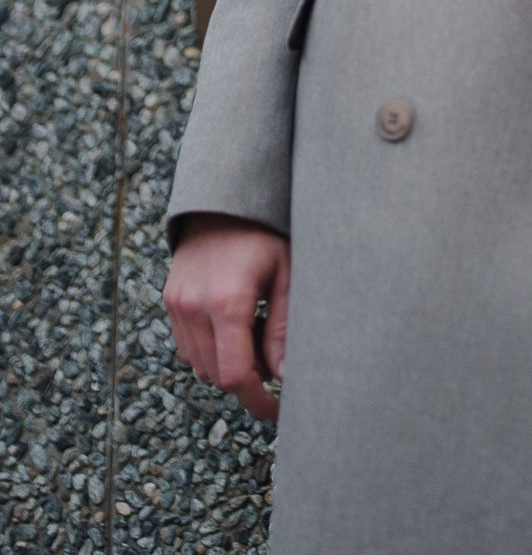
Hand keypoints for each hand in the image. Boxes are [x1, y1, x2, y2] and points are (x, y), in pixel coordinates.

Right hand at [163, 213, 290, 421]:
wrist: (224, 197)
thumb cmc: (265, 231)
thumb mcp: (286, 273)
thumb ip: (283, 328)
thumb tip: (285, 378)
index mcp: (226, 302)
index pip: (236, 376)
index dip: (258, 400)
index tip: (278, 409)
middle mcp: (194, 306)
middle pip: (217, 376)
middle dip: (247, 380)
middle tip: (274, 358)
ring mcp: (177, 304)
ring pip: (200, 365)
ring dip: (227, 364)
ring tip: (255, 331)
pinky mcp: (169, 300)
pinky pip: (187, 346)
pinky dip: (209, 349)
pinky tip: (233, 324)